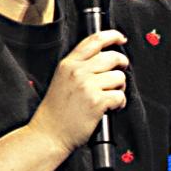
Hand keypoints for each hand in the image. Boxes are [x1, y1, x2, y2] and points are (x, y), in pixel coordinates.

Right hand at [32, 29, 128, 154]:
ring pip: (119, 77)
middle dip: (122, 65)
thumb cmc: (56, 111)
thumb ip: (79, 66)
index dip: (112, 36)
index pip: (94, 40)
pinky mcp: (97, 102)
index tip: (121, 39)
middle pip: (113, 57)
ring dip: (120, 88)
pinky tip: (111, 108)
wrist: (48, 134)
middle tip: (120, 75)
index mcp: (68, 64)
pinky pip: (120, 96)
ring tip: (110, 97)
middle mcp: (78, 71)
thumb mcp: (61, 79)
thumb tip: (105, 58)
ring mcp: (87, 86)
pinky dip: (120, 103)